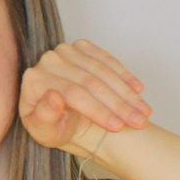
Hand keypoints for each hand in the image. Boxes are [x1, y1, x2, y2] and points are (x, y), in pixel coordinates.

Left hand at [20, 39, 151, 157]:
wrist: (62, 116)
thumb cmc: (52, 127)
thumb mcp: (44, 132)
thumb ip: (45, 116)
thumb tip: (53, 96)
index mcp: (34, 80)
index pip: (72, 94)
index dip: (98, 111)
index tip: (119, 127)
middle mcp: (48, 61)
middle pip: (90, 82)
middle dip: (119, 105)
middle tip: (139, 122)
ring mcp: (65, 51)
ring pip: (103, 71)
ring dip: (127, 93)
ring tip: (145, 113)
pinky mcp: (81, 47)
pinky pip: (108, 60)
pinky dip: (125, 75)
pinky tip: (138, 90)